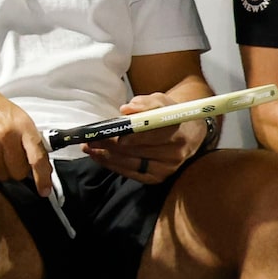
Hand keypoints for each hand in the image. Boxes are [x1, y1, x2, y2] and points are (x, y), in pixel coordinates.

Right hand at [0, 72, 51, 196]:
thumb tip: (41, 167)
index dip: (43, 178)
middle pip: (18, 173)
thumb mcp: (16, 116)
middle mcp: (7, 135)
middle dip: (15, 170)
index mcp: (22, 125)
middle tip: (7, 158)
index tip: (44, 191)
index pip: (38, 158)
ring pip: (0, 175)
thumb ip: (28, 139)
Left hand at [84, 90, 202, 182]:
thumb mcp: (160, 101)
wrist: (188, 133)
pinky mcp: (160, 177)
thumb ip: (144, 103)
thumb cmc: (168, 114)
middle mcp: (175, 151)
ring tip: (89, 148)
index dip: (130, 134)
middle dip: (110, 144)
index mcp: (177, 129)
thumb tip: (126, 109)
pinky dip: (114, 166)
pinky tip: (100, 158)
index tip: (111, 132)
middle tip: (90, 138)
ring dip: (107, 157)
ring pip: (133, 164)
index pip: (151, 133)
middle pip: (137, 150)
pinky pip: (133, 174)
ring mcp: (168, 167)